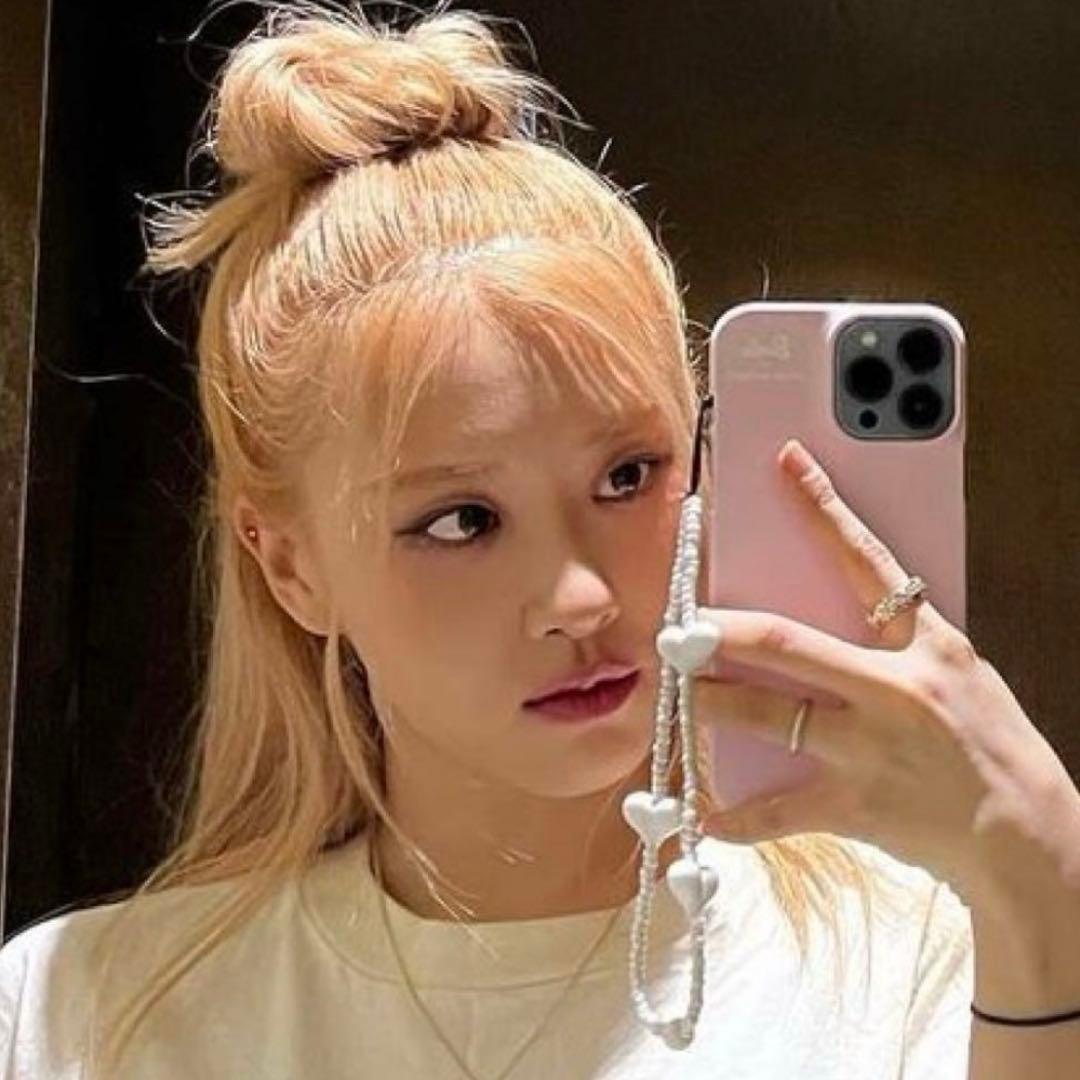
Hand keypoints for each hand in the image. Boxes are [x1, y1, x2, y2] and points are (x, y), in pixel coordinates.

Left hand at [695, 439, 1079, 906]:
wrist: (1028, 834)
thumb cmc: (990, 744)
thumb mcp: (957, 672)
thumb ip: (894, 642)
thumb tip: (821, 614)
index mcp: (925, 643)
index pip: (866, 559)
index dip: (822, 508)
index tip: (783, 464)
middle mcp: (893, 688)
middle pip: (784, 642)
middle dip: (720, 633)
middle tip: (674, 627)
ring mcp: (869, 748)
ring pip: (765, 715)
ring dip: (708, 704)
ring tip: (677, 696)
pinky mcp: (855, 806)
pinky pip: (777, 811)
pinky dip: (735, 818)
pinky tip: (705, 817)